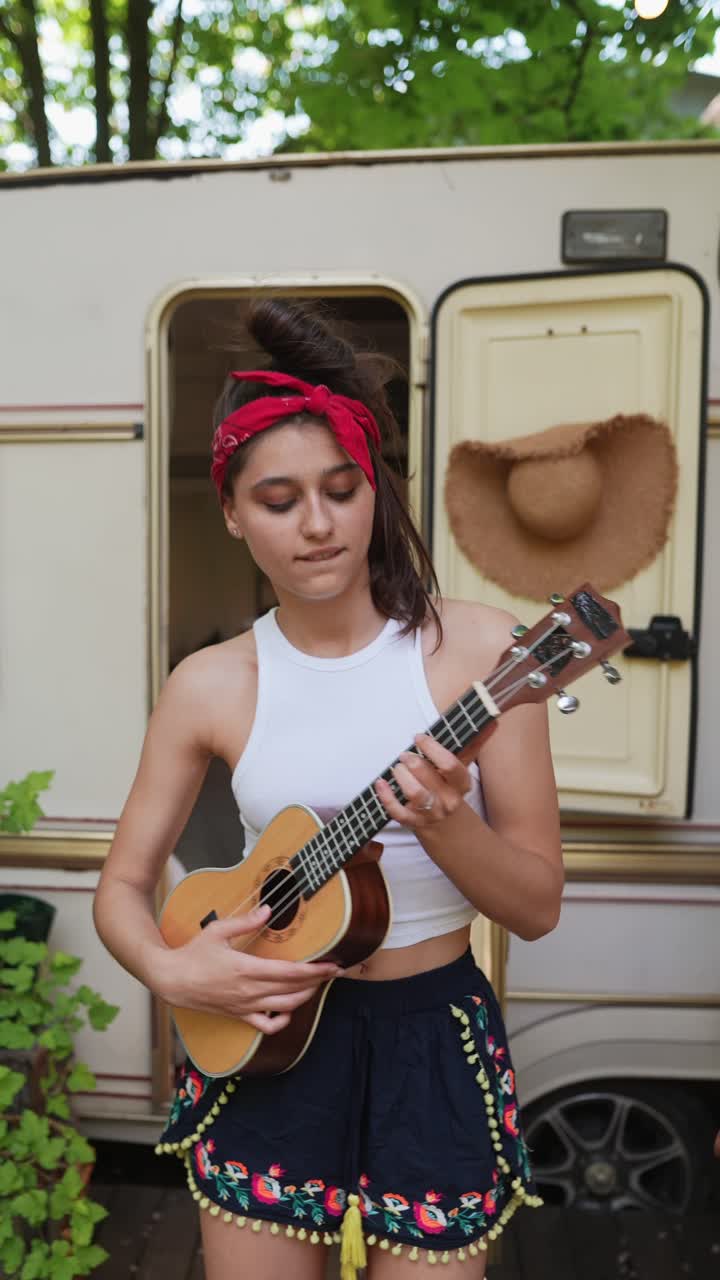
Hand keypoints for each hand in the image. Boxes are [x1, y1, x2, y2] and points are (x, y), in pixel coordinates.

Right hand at [155, 904, 340, 1034]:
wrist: (172, 980)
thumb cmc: (193, 954)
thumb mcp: (218, 930)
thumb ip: (245, 922)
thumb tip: (268, 910)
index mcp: (246, 969)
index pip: (290, 973)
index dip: (315, 971)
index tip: (332, 965)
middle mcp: (249, 991)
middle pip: (293, 990)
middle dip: (318, 981)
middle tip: (334, 972)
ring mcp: (245, 1006)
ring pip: (285, 1007)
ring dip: (305, 997)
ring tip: (317, 985)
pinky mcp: (239, 1015)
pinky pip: (266, 1025)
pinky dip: (282, 1021)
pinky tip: (289, 1009)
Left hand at [375, 733, 470, 828]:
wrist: (445, 822)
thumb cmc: (449, 786)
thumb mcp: (462, 766)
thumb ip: (473, 744)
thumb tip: (492, 722)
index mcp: (461, 784)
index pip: (450, 765)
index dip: (432, 749)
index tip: (419, 738)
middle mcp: (448, 799)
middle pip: (428, 776)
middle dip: (412, 761)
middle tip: (405, 754)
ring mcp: (431, 812)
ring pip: (414, 793)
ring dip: (401, 775)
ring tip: (398, 768)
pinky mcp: (413, 822)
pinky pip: (398, 811)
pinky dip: (386, 797)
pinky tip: (381, 783)